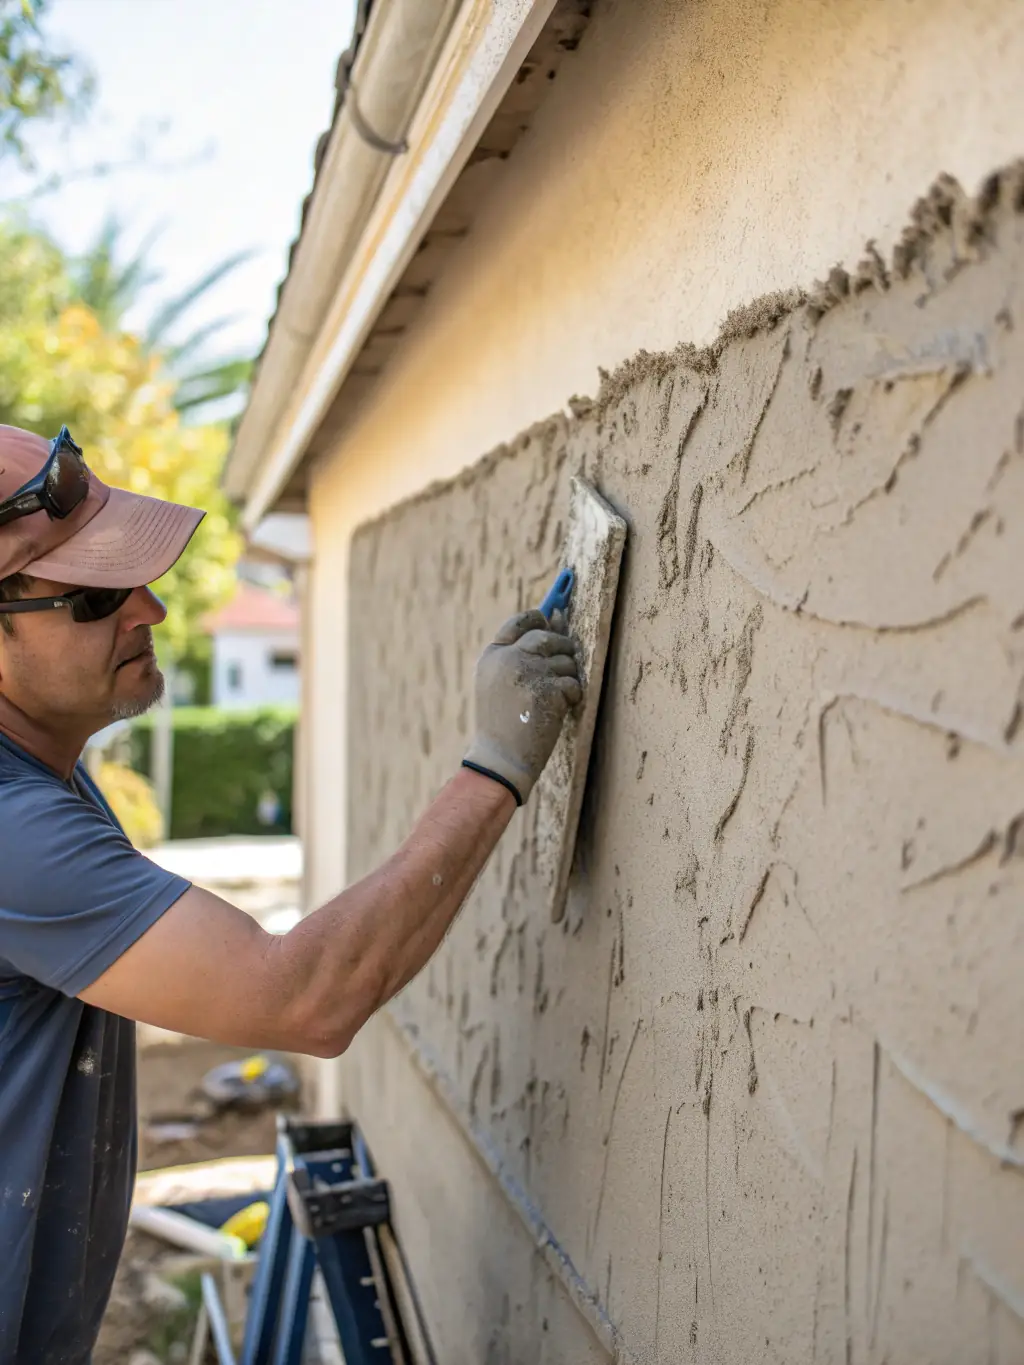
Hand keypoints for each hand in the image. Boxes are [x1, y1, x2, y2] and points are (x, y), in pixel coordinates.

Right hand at [463, 609, 581, 804]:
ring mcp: (529, 672)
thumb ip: (518, 654)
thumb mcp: (497, 683)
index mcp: (493, 655)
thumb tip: (555, 618)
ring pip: (566, 661)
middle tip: (561, 669)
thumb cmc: (501, 723)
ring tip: (553, 699)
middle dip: (562, 650)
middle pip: (548, 637)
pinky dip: (571, 697)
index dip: (539, 621)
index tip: (550, 625)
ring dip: (567, 678)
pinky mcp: (548, 689)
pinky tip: (557, 711)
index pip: (520, 622)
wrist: (500, 758)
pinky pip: (573, 683)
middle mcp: (510, 658)